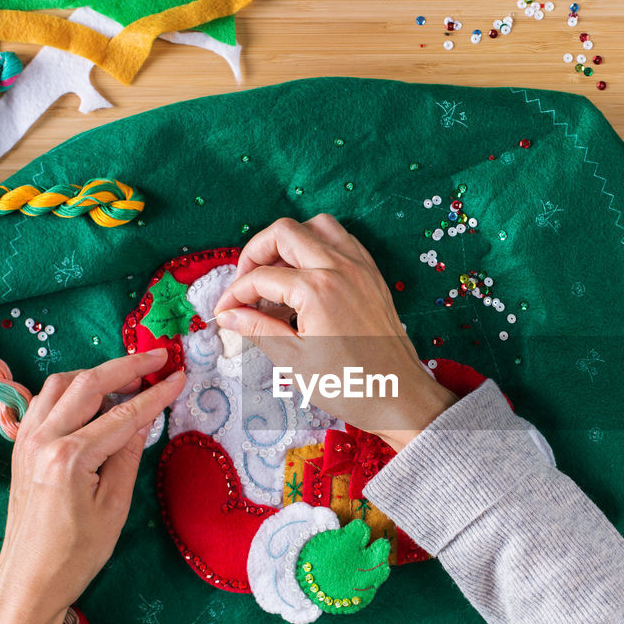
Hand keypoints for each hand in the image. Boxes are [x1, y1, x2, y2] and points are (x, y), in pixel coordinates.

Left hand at [0, 349, 184, 623]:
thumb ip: (128, 455)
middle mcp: (42, 439)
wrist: (29, 581)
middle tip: (158, 357)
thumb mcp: (114, 507)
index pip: (122, 414)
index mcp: (69, 456)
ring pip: (60, 385)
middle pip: (87, 384)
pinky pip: (44, 402)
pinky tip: (92, 397)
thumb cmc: (76, 554)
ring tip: (128, 375)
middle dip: (125, 366)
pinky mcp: (20, 448)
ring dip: (95, 373)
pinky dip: (70, 390)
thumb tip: (144, 418)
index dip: (155, 394)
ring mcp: (26, 441)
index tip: (179, 376)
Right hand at [213, 214, 456, 450]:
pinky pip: (343, 241)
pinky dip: (319, 247)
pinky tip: (307, 276)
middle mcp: (340, 268)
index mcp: (317, 289)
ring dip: (289, 241)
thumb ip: (258, 329)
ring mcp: (361, 268)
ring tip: (276, 274)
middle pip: (284, 233)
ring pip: (317, 226)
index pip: (260, 277)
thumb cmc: (349, 385)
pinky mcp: (373, 276)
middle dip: (255, 253)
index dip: (234, 294)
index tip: (224, 312)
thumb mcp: (295, 361)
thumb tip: (228, 314)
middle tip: (245, 284)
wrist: (400, 396)